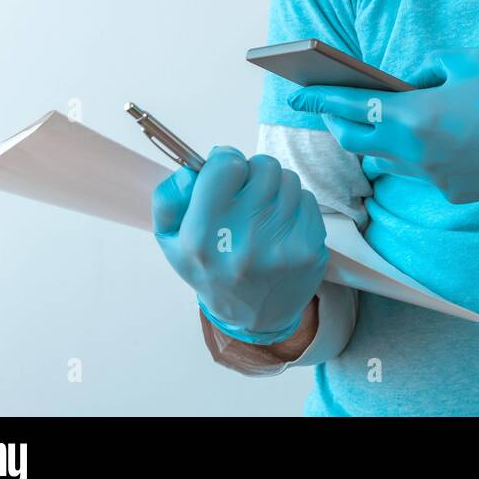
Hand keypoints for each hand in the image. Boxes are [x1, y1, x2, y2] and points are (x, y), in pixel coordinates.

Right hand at [152, 146, 330, 344]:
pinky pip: (308, 199)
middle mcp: (242, 242)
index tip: (226, 173)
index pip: (226, 166)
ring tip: (263, 212)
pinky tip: (281, 226)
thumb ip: (169, 198)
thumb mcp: (171, 239)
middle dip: (254, 173)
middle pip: (263, 166)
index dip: (226, 162)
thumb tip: (191, 170)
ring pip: (288, 179)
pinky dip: (295, 205)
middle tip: (247, 193)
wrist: (253, 316)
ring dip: (276, 187)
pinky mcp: (309, 249)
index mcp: (201, 237)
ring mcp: (280, 246)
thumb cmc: (211, 268)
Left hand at [287, 47, 478, 204]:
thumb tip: (409, 81)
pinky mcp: (449, 191)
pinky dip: (415, 155)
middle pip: (354, 142)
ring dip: (376, 143)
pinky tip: (435, 140)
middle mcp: (413, 151)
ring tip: (385, 123)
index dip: (319, 99)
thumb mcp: (469, 59)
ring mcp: (430, 176)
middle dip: (338, 124)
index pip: (350, 107)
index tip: (296, 93)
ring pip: (382, 162)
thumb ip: (428, 65)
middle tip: (333, 108)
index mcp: (414, 114)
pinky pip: (416, 172)